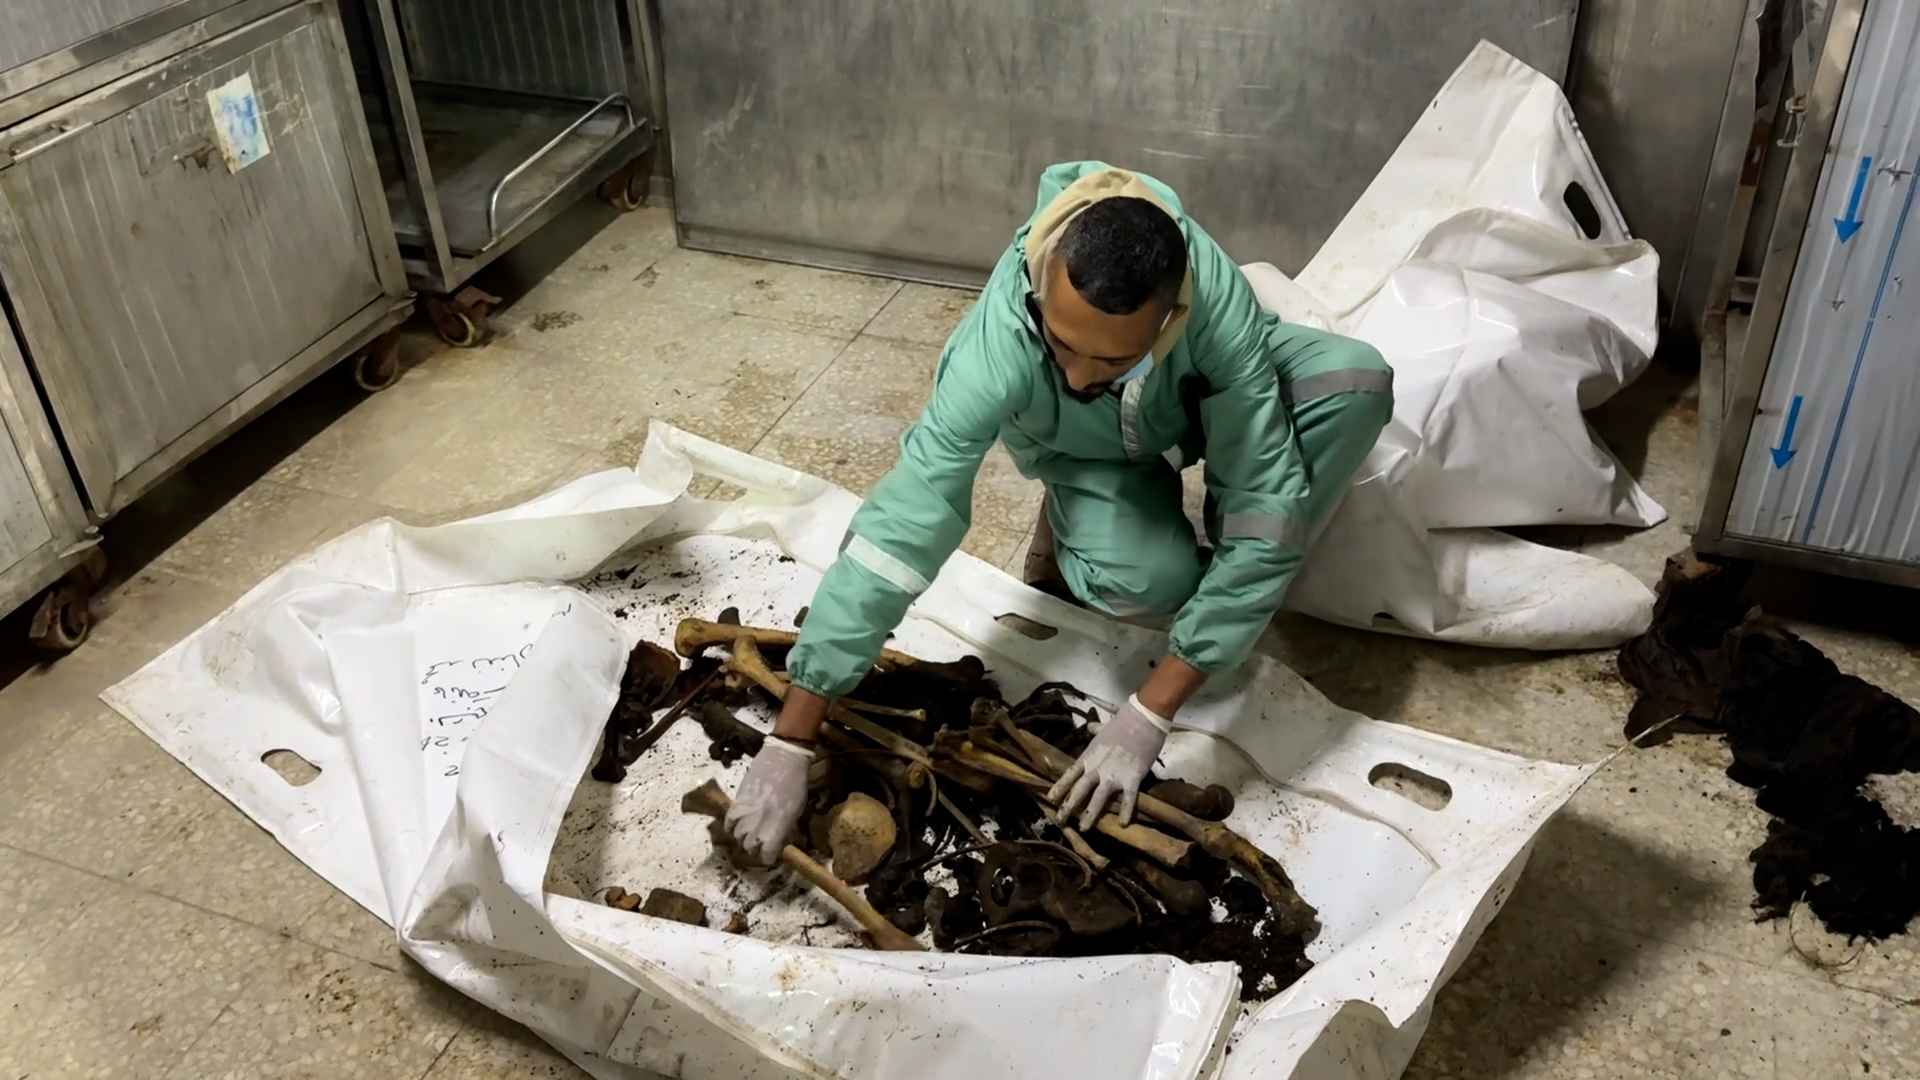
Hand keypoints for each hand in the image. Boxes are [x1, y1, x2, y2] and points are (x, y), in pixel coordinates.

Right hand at [724, 736, 811, 863]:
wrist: (783, 757)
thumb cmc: (796, 784)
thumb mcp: (797, 810)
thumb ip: (785, 829)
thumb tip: (778, 842)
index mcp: (778, 826)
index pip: (766, 855)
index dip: (768, 857)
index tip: (770, 854)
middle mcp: (760, 822)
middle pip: (749, 847)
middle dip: (755, 849)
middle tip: (760, 844)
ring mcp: (747, 812)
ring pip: (737, 836)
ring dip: (742, 838)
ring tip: (749, 834)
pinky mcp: (737, 801)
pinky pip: (729, 821)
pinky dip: (731, 827)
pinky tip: (736, 827)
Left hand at [1047, 694, 1172, 829]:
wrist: (1143, 718)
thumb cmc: (1123, 721)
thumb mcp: (1104, 727)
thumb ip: (1094, 731)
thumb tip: (1090, 727)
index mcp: (1089, 756)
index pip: (1070, 774)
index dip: (1060, 787)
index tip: (1050, 799)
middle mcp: (1098, 768)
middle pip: (1079, 790)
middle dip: (1069, 806)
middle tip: (1060, 821)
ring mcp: (1114, 774)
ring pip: (1098, 798)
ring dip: (1090, 814)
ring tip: (1084, 829)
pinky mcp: (1132, 778)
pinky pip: (1128, 799)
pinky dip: (1126, 811)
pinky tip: (1123, 825)